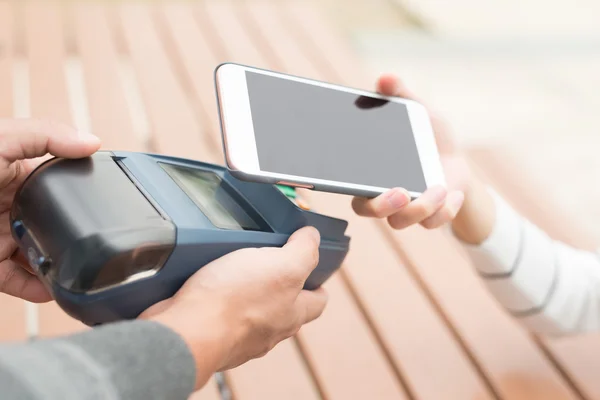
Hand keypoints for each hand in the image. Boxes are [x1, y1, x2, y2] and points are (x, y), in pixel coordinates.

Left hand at [0, 119, 100, 301]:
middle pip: (54, 223)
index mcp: (18, 174)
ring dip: (61, 264)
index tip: (108, 201)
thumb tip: (93, 141)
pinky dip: (40, 289)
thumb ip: (46, 135)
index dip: (83, 192)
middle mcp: (12, 206)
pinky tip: (56, 289)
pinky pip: (21, 282)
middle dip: (74, 234)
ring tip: (82, 270)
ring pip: (42, 255)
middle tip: (98, 242)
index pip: (60, 184)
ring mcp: (2, 237)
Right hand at [140, 226, 327, 389]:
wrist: (186, 331)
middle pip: (284, 307)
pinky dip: (216, 299)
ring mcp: (238, 336)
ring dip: (245, 291)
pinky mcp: (209, 334)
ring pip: (250, 312)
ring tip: (234, 265)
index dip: (317, 284)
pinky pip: (219, 314)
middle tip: (269, 259)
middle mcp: (268, 331)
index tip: (311, 269)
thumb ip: (304, 252)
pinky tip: (207, 280)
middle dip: (280, 285)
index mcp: (292, 314)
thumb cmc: (235, 301)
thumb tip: (313, 238)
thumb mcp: (282, 266)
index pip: (317, 302)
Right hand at [352, 74, 472, 229]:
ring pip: (402, 223)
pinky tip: (453, 192)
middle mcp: (385, 195)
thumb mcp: (416, 109)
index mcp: (373, 173)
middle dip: (383, 207)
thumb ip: (400, 94)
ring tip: (439, 187)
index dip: (351, 188)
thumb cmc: (427, 134)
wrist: (454, 156)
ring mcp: (408, 208)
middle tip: (400, 192)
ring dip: (420, 208)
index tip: (363, 178)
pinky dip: (445, 211)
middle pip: (371, 212)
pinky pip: (432, 224)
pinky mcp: (432, 215)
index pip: (352, 186)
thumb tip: (386, 77)